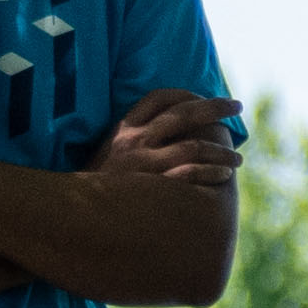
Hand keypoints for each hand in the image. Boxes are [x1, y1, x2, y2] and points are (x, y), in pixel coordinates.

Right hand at [90, 89, 246, 183]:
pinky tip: (224, 175)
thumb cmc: (93, 188)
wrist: (69, 214)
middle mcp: (133, 141)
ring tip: (237, 158)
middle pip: (183, 114)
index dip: (186, 94)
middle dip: (215, 107)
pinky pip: (190, 174)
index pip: (158, 97)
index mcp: (123, 129)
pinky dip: (211, 172)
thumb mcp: (105, 156)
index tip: (206, 96)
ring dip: (221, 151)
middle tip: (236, 106)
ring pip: (193, 147)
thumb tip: (160, 138)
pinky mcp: (150, 187)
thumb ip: (129, 144)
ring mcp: (142, 164)